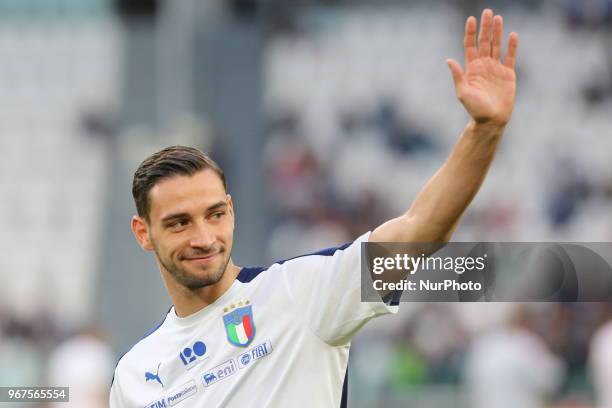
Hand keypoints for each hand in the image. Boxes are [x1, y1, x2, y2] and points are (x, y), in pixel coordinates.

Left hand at [447, 9, 518, 126]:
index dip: (470, 33)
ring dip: (498, 32)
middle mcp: (483, 66)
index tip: (470, 19)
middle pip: (484, 42)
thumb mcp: (463, 92)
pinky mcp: (508, 74)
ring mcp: (496, 69)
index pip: (470, 46)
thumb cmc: (475, 109)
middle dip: (485, 27)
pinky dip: (512, 46)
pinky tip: (512, 35)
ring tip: (498, 18)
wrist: (491, 120)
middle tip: (487, 12)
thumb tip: (448, 60)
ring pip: (497, 46)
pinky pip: (510, 57)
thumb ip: (458, 76)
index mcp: (471, 69)